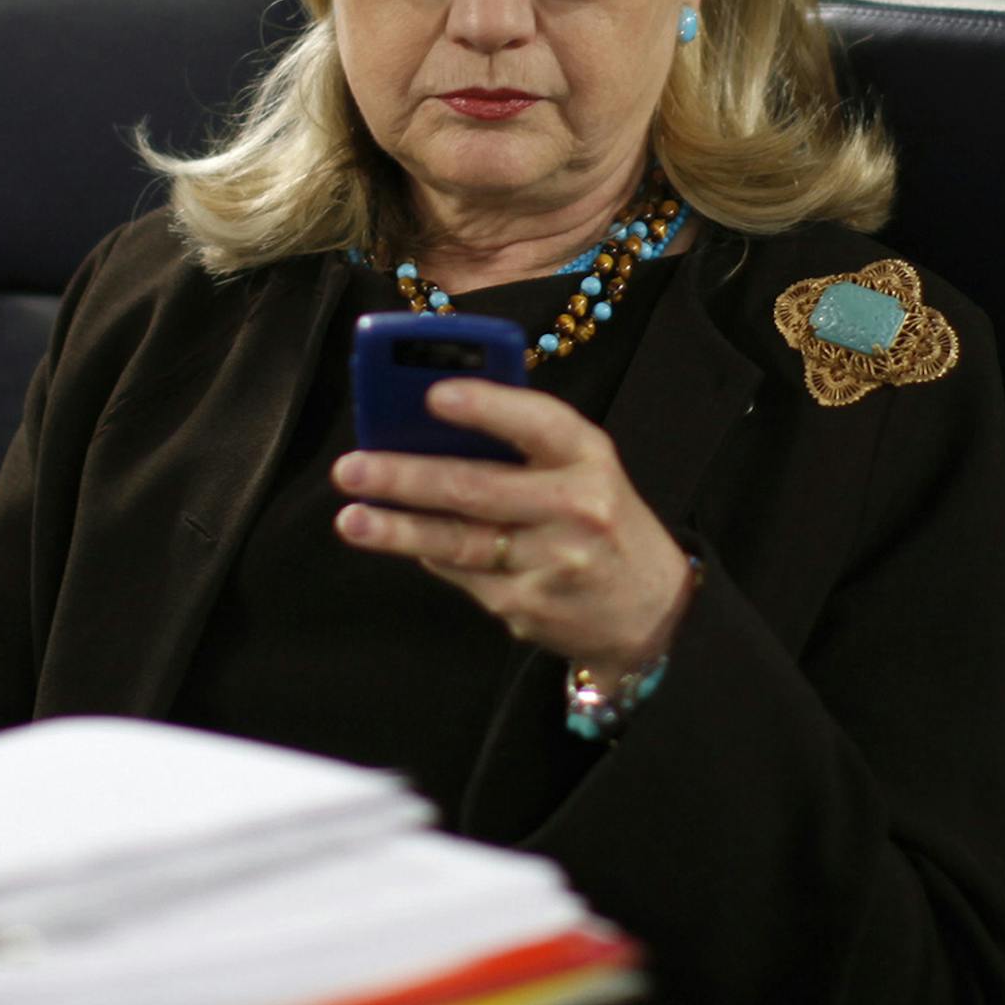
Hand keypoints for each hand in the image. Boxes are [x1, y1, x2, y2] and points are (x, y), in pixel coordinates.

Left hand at [330, 379, 693, 684]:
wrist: (653, 610)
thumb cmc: (599, 519)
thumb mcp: (581, 468)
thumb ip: (520, 444)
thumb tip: (423, 425)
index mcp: (589, 457)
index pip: (538, 422)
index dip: (486, 406)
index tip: (433, 393)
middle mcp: (576, 508)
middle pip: (477, 489)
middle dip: (406, 477)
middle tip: (351, 468)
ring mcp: (552, 563)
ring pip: (458, 541)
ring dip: (396, 530)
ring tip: (351, 519)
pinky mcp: (528, 605)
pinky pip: (462, 574)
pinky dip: (429, 555)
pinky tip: (402, 541)